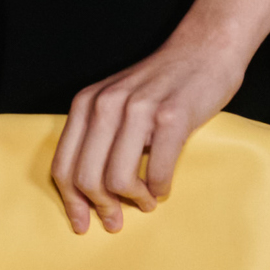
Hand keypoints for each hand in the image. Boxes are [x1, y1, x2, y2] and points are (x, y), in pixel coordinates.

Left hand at [50, 28, 251, 233]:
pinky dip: (159, 190)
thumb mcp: (116, 99)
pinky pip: (157, 173)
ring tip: (145, 201)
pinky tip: (163, 187)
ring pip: (117, 179)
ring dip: (133, 200)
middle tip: (116, 221)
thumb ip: (98, 133)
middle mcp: (107, 104)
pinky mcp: (172, 118)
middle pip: (86, 178)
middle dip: (102, 208)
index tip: (82, 223)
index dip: (71, 201)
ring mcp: (139, 110)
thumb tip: (88, 190)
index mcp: (87, 102)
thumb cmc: (162, 82)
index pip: (64, 165)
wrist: (205, 47)